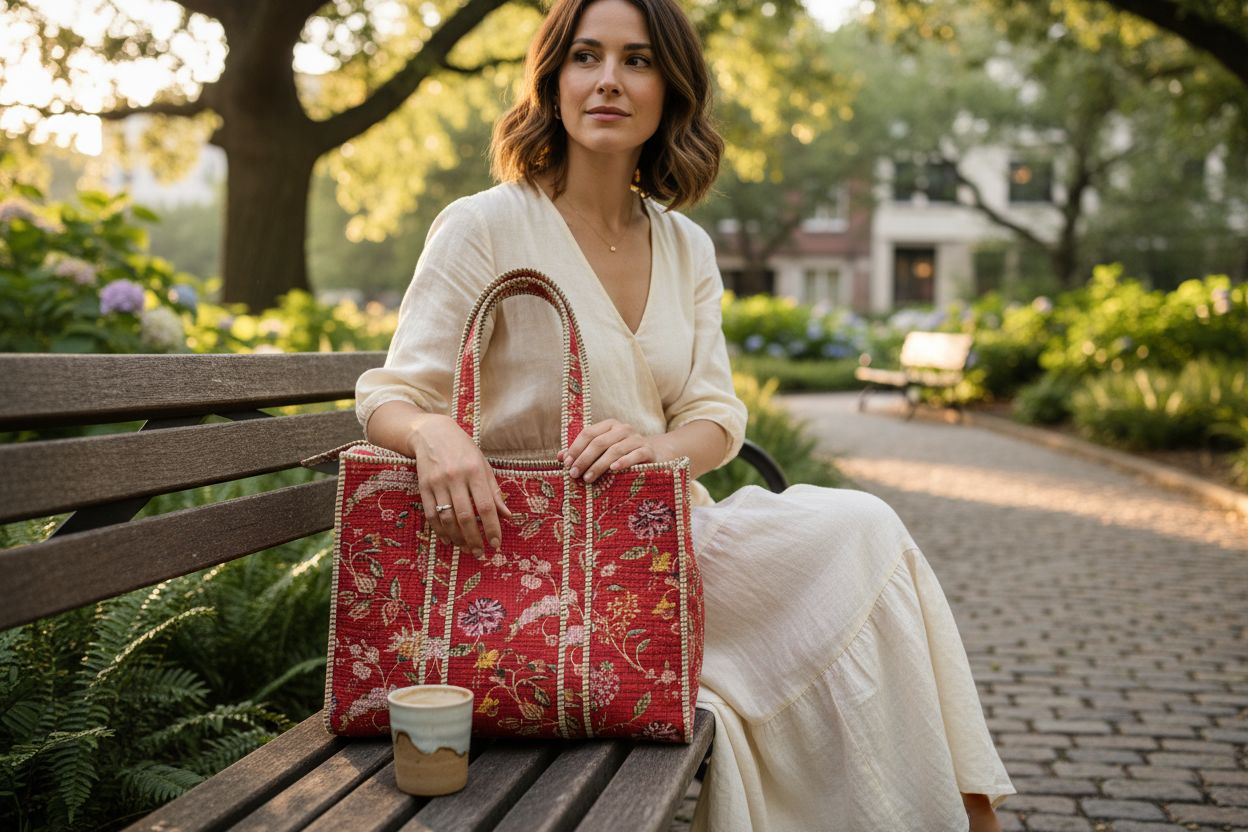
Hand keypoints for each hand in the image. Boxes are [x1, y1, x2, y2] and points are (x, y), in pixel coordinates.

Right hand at [406, 413, 511, 553]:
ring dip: (457, 538)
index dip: (492, 527)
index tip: (497, 544)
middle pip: (465, 516)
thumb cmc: (463, 449)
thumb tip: (507, 515)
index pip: (486, 506)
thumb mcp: (483, 464)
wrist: (432, 433)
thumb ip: (494, 491)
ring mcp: (437, 482)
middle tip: (480, 553)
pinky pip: (431, 514)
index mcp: (475, 471)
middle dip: (474, 539)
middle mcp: (455, 477)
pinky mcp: (423, 486)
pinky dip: (440, 530)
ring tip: (466, 548)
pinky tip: (448, 539)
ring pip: (447, 518)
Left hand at [559, 419, 670, 482]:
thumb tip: (560, 457)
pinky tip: (614, 470)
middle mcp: (623, 429)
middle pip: (599, 442)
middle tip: (574, 474)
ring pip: (614, 450)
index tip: (566, 464)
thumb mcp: (603, 450)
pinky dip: (624, 462)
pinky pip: (635, 455)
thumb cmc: (623, 453)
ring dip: (599, 465)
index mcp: (609, 425)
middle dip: (584, 459)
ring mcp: (637, 439)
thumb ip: (582, 452)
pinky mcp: (648, 451)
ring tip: (588, 478)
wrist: (655, 453)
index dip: (576, 448)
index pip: (588, 433)